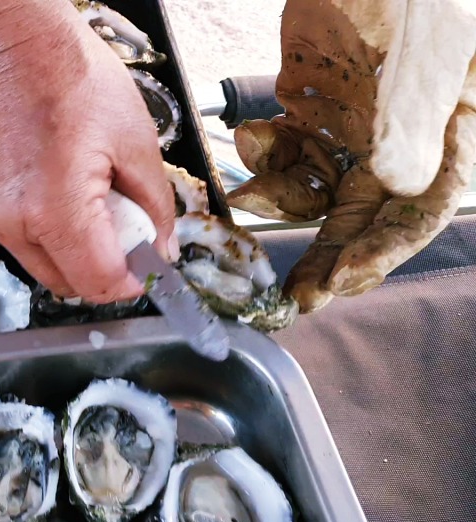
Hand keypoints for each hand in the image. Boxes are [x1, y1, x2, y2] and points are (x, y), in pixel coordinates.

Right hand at [0, 0, 175, 303]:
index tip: (148, 265)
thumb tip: (162, 249)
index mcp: (56, 209)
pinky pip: (21, 241)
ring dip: (73, 253)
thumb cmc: (70, 75)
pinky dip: (48, 232)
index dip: (132, 281)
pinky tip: (61, 191)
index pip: (99, 282)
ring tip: (91, 202)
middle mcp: (15, 223)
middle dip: (103, 269)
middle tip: (125, 231)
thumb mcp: (137, 141)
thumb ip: (155, 207)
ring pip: (42, 266)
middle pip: (68, 284)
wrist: (8, 45)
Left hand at [227, 0, 475, 312]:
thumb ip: (411, 113)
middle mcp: (402, 138)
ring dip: (284, 205)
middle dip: (331, 257)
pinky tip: (251, 137)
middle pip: (368, 215)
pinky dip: (264, 157)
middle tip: (298, 297)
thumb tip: (401, 183)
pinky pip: (287, 155)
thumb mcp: (422, 44)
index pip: (424, 206)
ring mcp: (354, 126)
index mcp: (450, 128)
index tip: (342, 277)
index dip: (385, 248)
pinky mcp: (312, 111)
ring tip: (252, 201)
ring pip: (320, 191)